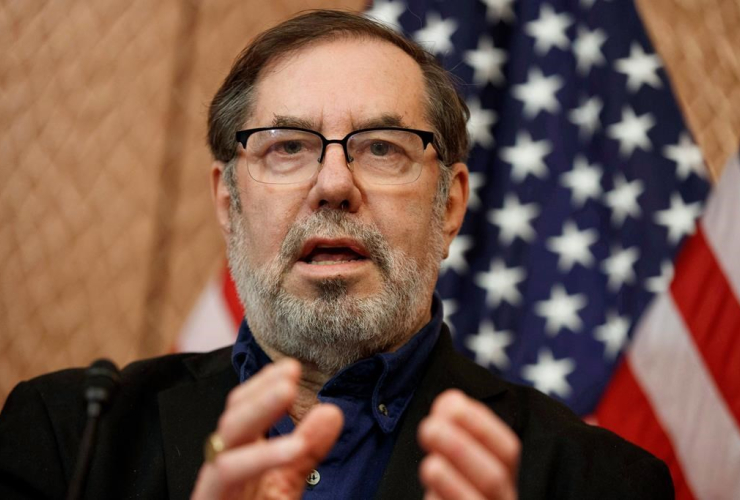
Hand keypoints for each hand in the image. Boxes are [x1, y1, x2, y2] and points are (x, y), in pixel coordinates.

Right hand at [191, 359, 342, 499]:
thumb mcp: (285, 485)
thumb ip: (305, 451)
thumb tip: (332, 411)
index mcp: (237, 458)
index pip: (241, 412)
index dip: (263, 387)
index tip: (292, 367)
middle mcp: (221, 471)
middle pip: (230, 421)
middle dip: (259, 393)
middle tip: (290, 372)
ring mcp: (213, 490)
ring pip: (224, 443)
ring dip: (256, 412)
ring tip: (288, 391)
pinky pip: (227, 475)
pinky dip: (262, 458)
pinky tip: (294, 447)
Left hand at [418, 390, 519, 499]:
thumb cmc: (472, 488)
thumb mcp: (474, 460)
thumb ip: (464, 432)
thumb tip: (449, 400)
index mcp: (516, 477)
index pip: (508, 449)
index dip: (481, 424)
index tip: (451, 401)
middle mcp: (509, 499)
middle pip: (493, 477)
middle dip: (461, 449)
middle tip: (429, 427)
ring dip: (451, 482)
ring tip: (430, 464)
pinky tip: (430, 494)